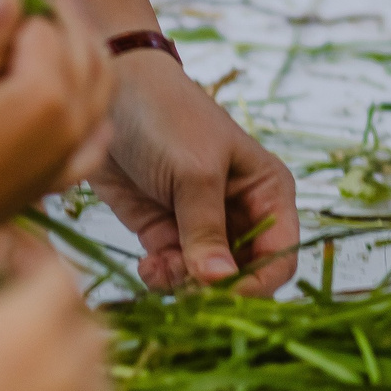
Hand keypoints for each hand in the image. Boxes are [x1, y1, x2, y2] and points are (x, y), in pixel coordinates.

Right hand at [0, 0, 113, 256]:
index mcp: (44, 93)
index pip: (44, 26)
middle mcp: (72, 121)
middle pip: (80, 50)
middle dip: (57, 14)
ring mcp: (71, 152)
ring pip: (99, 87)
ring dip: (86, 50)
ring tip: (62, 24)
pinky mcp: (61, 178)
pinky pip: (96, 140)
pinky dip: (96, 112)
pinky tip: (88, 100)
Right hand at [0, 257, 110, 390]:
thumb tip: (0, 295)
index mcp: (27, 325)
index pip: (64, 276)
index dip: (39, 263)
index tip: (18, 266)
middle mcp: (58, 370)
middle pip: (89, 323)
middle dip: (62, 311)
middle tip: (26, 311)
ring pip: (97, 373)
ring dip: (74, 357)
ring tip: (37, 355)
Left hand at [87, 50, 300, 294]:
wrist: (110, 96)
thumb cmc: (168, 118)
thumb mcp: (194, 172)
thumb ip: (207, 231)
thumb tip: (219, 283)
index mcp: (267, 192)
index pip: (280, 255)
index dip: (259, 283)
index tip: (223, 294)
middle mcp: (241, 213)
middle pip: (245, 275)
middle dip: (217, 289)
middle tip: (186, 287)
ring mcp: (202, 225)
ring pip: (206, 280)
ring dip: (184, 284)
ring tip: (159, 266)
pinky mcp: (165, 231)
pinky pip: (174, 272)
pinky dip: (162, 277)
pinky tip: (147, 264)